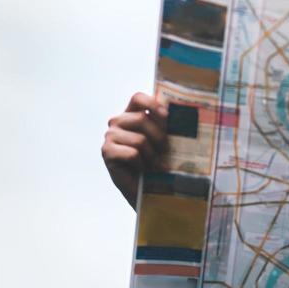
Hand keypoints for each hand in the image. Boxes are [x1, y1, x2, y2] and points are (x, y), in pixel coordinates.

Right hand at [102, 91, 168, 209]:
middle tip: (166, 152)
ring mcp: (110, 136)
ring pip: (140, 139)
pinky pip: (132, 154)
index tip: (167, 117)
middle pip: (142, 119)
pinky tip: (142, 171)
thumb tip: (181, 114)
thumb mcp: (162, 139)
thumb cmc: (156, 162)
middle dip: (159, 137)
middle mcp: (117, 121)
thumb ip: (165, 124)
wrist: (146, 189)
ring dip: (152, 156)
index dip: (153, 104)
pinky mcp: (107, 152)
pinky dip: (142, 165)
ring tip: (154, 165)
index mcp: (130, 113)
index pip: (138, 98)